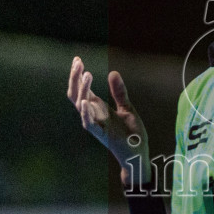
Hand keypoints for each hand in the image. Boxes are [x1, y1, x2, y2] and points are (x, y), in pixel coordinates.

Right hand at [67, 56, 149, 187]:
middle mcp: (93, 115)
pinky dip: (86, 113)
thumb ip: (119, 92)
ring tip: (87, 74)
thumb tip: (113, 72)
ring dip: (83, 90)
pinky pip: (89, 124)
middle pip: (76, 94)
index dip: (77, 75)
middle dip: (75, 78)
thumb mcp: (127, 108)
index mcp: (97, 108)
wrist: (138, 154)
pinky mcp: (102, 135)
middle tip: (78, 62)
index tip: (77, 59)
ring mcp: (96, 125)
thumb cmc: (131, 133)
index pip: (81, 89)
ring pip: (81, 106)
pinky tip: (85, 101)